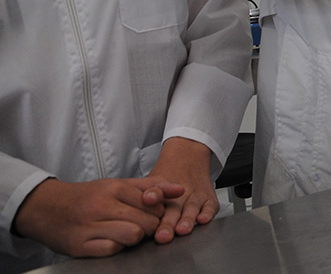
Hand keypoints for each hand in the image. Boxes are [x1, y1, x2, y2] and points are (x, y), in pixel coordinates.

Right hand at [12, 177, 184, 257]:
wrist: (45, 207)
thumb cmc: (87, 196)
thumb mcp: (117, 184)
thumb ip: (151, 185)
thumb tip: (180, 189)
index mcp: (114, 187)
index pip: (154, 201)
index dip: (158, 210)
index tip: (152, 213)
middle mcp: (102, 205)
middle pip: (147, 221)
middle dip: (151, 226)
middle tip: (143, 225)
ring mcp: (90, 226)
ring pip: (133, 235)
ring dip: (136, 237)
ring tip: (128, 232)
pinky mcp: (80, 245)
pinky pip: (112, 250)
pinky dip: (117, 247)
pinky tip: (111, 240)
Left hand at [146, 137, 217, 243]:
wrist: (188, 156)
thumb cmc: (166, 176)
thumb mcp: (150, 180)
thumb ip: (143, 194)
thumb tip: (135, 206)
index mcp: (161, 191)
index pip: (156, 193)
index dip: (153, 195)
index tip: (148, 199)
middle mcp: (179, 194)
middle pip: (173, 209)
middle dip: (168, 223)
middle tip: (162, 236)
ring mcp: (195, 196)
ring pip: (191, 209)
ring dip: (186, 220)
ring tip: (182, 230)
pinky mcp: (209, 199)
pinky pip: (211, 206)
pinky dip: (208, 213)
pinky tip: (203, 219)